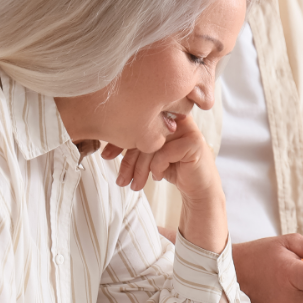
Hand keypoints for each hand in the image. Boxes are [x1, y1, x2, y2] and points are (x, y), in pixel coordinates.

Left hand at [101, 114, 218, 203]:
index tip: (106, 156)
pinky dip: (157, 168)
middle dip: (128, 160)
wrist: (198, 188)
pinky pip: (164, 153)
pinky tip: (158, 177)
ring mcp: (187, 128)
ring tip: (135, 185)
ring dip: (140, 169)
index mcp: (165, 115)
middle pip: (144, 133)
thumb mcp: (150, 154)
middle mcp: (177, 117)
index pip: (137, 122)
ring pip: (152, 144)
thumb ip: (136, 144)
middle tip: (120, 180)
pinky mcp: (194, 142)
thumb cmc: (174, 168)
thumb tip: (104, 148)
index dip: (120, 139)